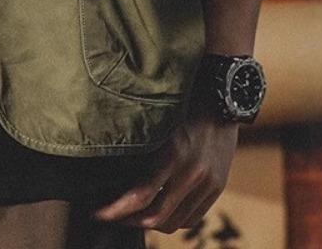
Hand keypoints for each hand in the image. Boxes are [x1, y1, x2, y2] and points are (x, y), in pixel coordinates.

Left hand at [90, 115, 239, 233]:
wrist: (223, 97)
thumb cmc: (181, 102)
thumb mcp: (157, 120)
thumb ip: (140, 145)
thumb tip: (110, 168)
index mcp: (173, 152)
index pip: (141, 195)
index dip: (117, 209)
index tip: (98, 212)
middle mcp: (193, 172)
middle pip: (157, 216)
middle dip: (129, 220)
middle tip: (110, 215)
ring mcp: (208, 182)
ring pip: (175, 222)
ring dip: (151, 223)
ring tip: (131, 215)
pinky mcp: (218, 187)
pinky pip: (192, 218)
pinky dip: (173, 220)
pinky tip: (158, 212)